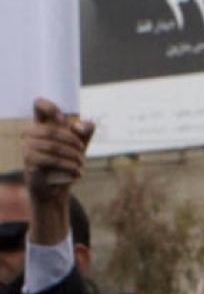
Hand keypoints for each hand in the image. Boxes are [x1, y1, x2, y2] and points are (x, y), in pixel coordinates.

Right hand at [21, 98, 95, 245]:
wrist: (59, 187)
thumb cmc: (69, 162)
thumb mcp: (81, 144)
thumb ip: (86, 130)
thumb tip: (81, 125)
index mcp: (43, 125)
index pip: (39, 106)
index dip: (49, 107)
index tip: (63, 118)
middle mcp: (31, 134)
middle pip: (53, 129)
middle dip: (73, 141)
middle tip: (83, 151)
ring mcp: (27, 147)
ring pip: (54, 145)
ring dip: (73, 156)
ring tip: (82, 164)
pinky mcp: (29, 161)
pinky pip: (51, 159)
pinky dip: (68, 166)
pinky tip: (77, 173)